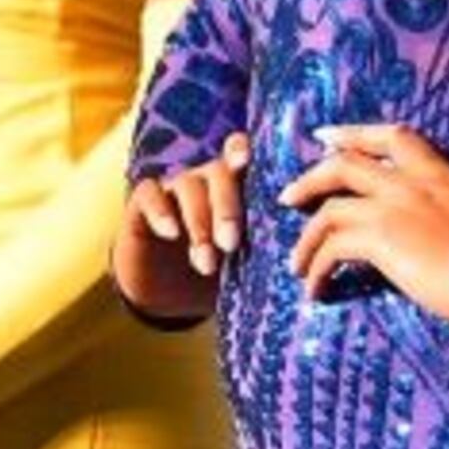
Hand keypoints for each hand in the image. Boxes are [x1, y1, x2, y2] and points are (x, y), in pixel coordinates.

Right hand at [114, 133, 249, 321]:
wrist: (167, 295)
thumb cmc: (217, 274)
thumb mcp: (244, 265)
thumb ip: (267, 251)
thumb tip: (306, 262)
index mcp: (234, 189)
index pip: (241, 156)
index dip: (246, 153)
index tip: (251, 165)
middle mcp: (204, 181)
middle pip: (217, 173)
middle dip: (226, 208)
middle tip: (231, 244)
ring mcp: (172, 190)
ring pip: (187, 185)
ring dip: (198, 222)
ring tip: (206, 262)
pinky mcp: (142, 205)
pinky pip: (150, 194)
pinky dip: (161, 210)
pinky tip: (171, 233)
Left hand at [277, 122, 448, 325]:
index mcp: (441, 174)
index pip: (392, 136)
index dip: (353, 133)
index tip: (325, 137)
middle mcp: (410, 182)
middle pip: (343, 164)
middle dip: (310, 180)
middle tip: (288, 197)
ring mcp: (392, 207)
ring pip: (328, 211)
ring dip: (306, 240)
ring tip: (296, 265)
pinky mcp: (379, 238)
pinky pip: (331, 249)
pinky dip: (316, 269)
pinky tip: (315, 290)